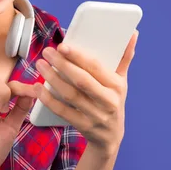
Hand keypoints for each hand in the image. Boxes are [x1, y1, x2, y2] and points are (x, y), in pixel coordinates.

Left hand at [34, 31, 138, 156]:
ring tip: (40, 65)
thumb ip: (124, 57)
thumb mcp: (121, 80)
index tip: (63, 45)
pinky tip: (37, 88)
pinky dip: (48, 99)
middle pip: (81, 80)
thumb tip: (133, 33)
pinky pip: (62, 112)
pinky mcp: (83, 126)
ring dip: (52, 79)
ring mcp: (95, 115)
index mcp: (117, 86)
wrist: (111, 137)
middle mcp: (108, 101)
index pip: (96, 67)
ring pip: (70, 95)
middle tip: (47, 52)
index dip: (79, 56)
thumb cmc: (113, 100)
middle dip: (62, 64)